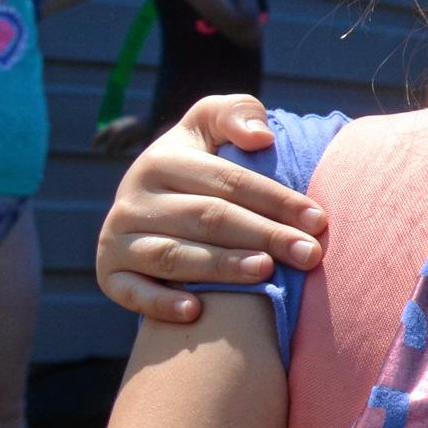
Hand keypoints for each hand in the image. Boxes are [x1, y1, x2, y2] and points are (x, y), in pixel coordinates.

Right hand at [95, 94, 323, 321]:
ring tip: (265, 271)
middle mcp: (133, 199)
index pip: (228, 181)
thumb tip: (261, 136)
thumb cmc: (200, 167)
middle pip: (208, 219)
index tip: (318, 220)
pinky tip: (196, 313)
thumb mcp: (211, 127)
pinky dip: (159, 303)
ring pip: (173, 255)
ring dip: (221, 266)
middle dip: (264, 235)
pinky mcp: (109, 274)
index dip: (276, 199)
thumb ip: (235, 114)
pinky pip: (131, 292)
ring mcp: (117, 238)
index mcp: (161, 161)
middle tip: (309, 254)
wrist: (152, 204)